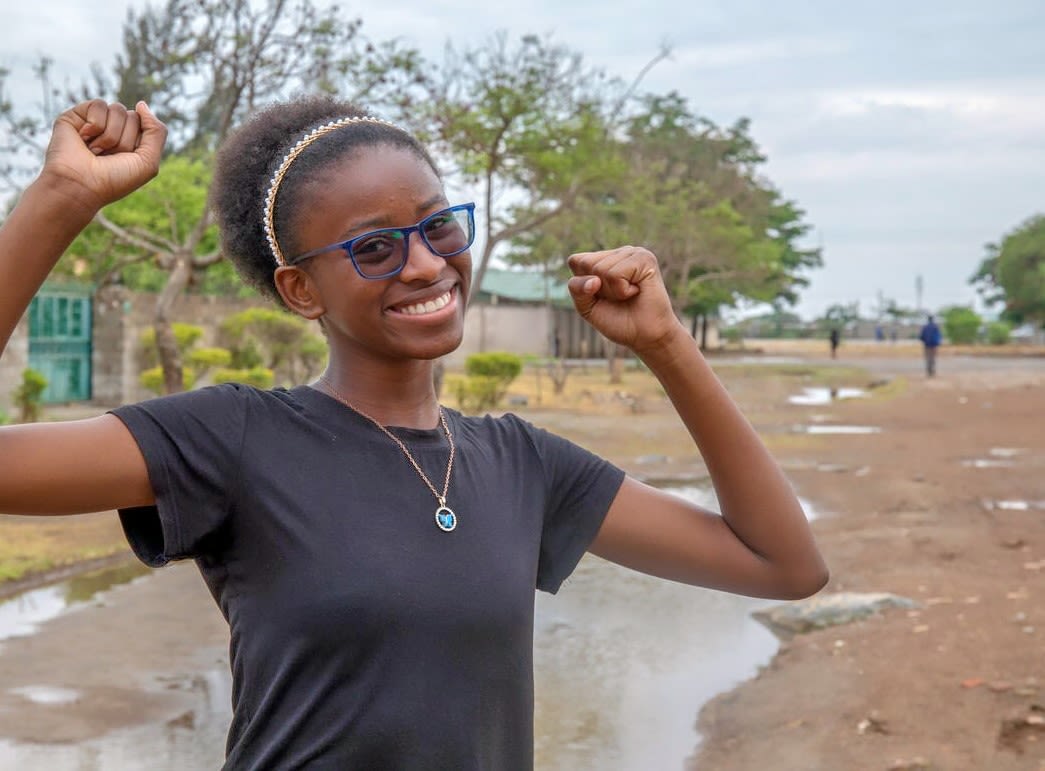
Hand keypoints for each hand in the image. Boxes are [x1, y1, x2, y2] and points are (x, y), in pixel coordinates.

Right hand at [40, 99, 166, 212]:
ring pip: (117, 109)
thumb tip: (141, 104)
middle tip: (108, 156)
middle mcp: (112, 131)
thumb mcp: (148, 161)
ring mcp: (94, 122)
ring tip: (95, 151)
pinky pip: (99, 104)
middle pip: (132, 116)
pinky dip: (95, 125)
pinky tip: (84, 139)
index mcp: (130, 141)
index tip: (124, 160)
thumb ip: (157, 131)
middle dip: (124, 140)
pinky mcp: (76, 115)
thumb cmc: (114, 179)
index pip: (145, 124)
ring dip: (110, 135)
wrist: (81, 186)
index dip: (138, 142)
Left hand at [566, 246, 683, 352]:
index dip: (583, 285)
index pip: (575, 261)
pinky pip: (616, 274)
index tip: (601, 296)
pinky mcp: (645, 258)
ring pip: (601, 269)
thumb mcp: (587, 307)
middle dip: (598, 289)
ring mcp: (632, 252)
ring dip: (612, 291)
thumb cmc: (617, 320)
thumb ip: (577, 289)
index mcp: (603, 259)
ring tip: (628, 295)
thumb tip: (594, 280)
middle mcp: (617, 252)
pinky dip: (622, 290)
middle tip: (618, 297)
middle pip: (586, 264)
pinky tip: (636, 291)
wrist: (644, 336)